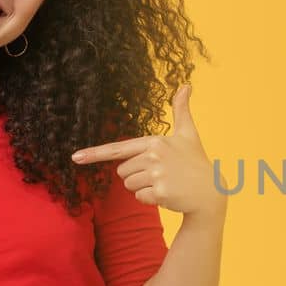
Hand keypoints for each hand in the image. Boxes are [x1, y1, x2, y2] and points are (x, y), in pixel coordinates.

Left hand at [70, 84, 227, 216]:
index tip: (75, 157)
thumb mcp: (188, 134)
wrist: (211, 191)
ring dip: (143, 189)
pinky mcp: (160, 192)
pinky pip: (140, 198)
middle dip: (136, 176)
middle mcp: (154, 156)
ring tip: (165, 184)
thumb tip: (186, 85)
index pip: (118, 148)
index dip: (94, 153)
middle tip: (161, 174)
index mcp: (155, 141)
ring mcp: (157, 175)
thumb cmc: (196, 161)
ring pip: (129, 186)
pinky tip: (168, 195)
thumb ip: (182, 110)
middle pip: (122, 172)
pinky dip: (151, 200)